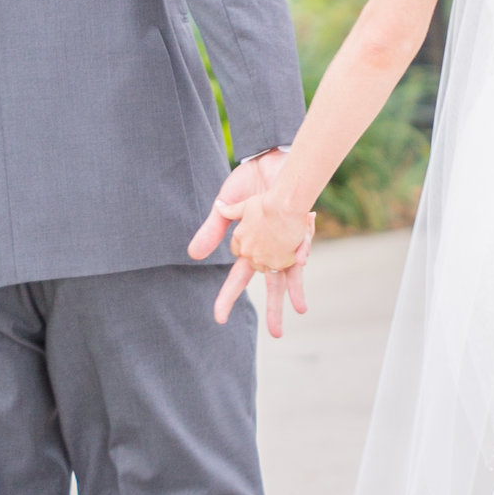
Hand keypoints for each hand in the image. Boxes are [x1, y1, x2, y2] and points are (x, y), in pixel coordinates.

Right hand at [190, 151, 314, 336]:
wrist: (273, 159)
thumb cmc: (249, 181)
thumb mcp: (226, 207)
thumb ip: (213, 230)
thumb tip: (193, 256)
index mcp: (248, 248)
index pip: (237, 279)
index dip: (228, 298)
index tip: (218, 318)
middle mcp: (269, 250)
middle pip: (270, 286)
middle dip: (273, 310)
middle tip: (275, 335)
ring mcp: (286, 243)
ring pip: (290, 274)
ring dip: (293, 293)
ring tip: (299, 311)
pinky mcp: (300, 230)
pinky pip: (300, 247)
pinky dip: (300, 252)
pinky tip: (300, 259)